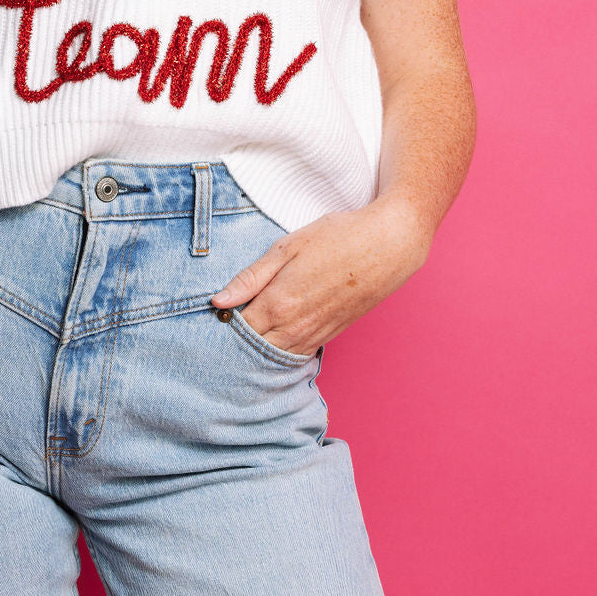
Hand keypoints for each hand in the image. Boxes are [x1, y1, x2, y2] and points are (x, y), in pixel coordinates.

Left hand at [209, 198, 431, 356]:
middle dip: (234, 343)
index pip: (235, 329)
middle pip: (252, 349)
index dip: (219, 324)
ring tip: (241, 337)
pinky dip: (280, 352)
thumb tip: (217, 300)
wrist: (388, 246)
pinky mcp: (329, 336)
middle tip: (219, 331)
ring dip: (256, 351)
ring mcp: (314, 336)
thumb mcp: (287, 247)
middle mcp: (294, 328)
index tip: (208, 316)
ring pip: (274, 357)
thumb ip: (250, 277)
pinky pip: (296, 355)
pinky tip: (271, 341)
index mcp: (278, 304)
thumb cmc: (337, 238)